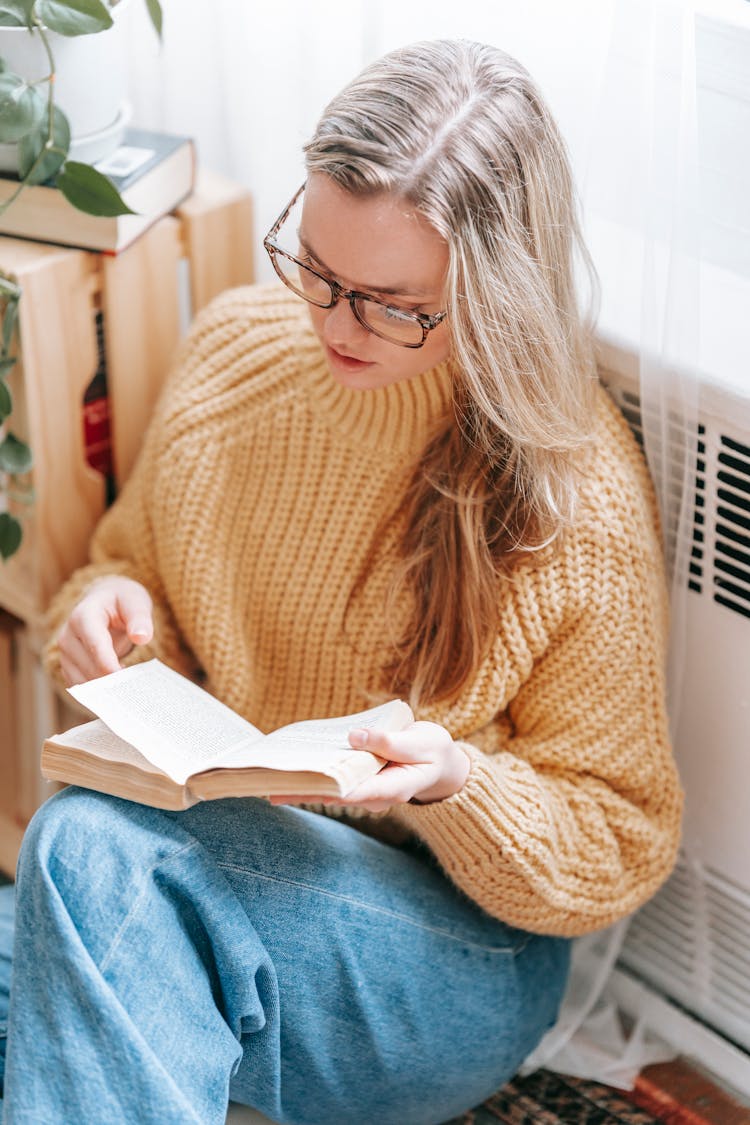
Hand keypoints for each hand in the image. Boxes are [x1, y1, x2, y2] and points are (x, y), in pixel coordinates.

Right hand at [56, 576, 153, 686]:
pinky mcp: (68, 665)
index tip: (123, 678)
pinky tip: (117, 688)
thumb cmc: (122, 602)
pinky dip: (97, 691)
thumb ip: (140, 619)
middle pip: (88, 666)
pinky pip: (80, 686)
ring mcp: (65, 652)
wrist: (106, 602)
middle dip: (111, 679)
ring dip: (105, 688)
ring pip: (82, 680)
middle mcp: (68, 635)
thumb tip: (142, 637)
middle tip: (133, 688)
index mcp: (83, 615)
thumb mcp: (136, 602)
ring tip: (128, 687)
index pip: (95, 644)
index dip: (108, 664)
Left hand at [270, 721, 470, 811]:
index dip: (326, 789)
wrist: (442, 763)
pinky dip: (317, 772)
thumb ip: (389, 741)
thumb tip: (354, 736)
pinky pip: (336, 778)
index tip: (300, 787)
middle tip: (270, 789)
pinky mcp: (362, 779)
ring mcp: (367, 789)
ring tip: (272, 779)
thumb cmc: (434, 752)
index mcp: (392, 788)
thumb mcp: (421, 742)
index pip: (353, 791)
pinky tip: (294, 767)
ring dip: (305, 784)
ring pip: (331, 790)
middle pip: (334, 795)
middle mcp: (375, 794)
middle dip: (304, 791)